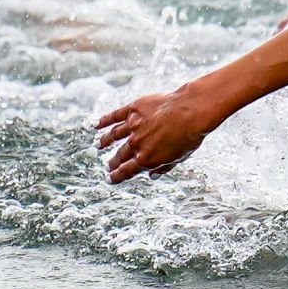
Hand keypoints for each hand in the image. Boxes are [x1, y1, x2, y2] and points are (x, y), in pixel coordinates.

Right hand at [95, 85, 219, 182]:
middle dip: (113, 162)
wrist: (191, 112)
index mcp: (147, 159)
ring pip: (114, 135)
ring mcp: (133, 126)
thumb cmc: (189, 136)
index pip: (127, 171)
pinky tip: (96, 125)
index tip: (110, 178)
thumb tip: (152, 176)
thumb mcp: (179, 157)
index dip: (117, 176)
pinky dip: (104, 121)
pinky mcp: (133, 110)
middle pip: (121, 155)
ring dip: (105, 141)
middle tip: (108, 165)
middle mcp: (137, 144)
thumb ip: (163, 167)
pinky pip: (115, 116)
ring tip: (98, 145)